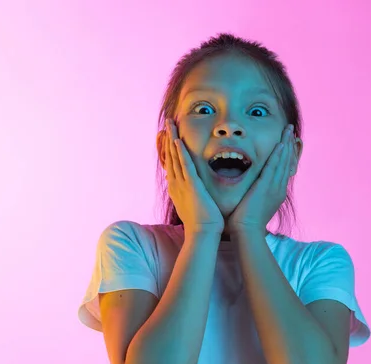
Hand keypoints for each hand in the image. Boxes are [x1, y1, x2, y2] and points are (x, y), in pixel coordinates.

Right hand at [164, 119, 224, 234]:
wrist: (203, 234)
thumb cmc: (201, 223)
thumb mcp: (192, 205)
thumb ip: (190, 195)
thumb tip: (190, 191)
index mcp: (176, 187)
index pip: (170, 163)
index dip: (168, 147)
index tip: (167, 134)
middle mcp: (176, 184)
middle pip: (170, 156)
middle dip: (168, 138)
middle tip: (166, 123)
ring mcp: (183, 184)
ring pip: (175, 157)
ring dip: (172, 140)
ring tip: (170, 125)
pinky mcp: (192, 186)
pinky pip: (185, 166)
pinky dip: (181, 153)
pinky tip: (178, 141)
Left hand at [227, 124, 295, 234]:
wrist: (247, 232)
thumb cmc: (246, 223)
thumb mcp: (255, 206)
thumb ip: (256, 196)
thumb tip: (252, 191)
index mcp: (276, 193)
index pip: (283, 169)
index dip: (286, 154)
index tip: (286, 142)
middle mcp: (279, 188)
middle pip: (286, 162)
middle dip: (289, 145)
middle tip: (291, 130)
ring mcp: (274, 187)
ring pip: (282, 161)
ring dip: (285, 144)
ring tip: (288, 130)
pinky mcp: (265, 187)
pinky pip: (273, 167)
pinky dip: (277, 155)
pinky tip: (280, 144)